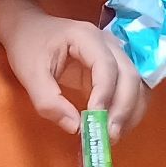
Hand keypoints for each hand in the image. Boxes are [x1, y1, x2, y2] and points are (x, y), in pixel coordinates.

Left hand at [2, 11, 147, 138]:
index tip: (94, 120)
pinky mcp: (114, 69)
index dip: (105, 94)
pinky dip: (127, 111)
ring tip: (112, 136)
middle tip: (109, 136)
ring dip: (130, 113)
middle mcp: (108, 43)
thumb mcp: (29, 74)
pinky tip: (114, 127)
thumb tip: (75, 127)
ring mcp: (115, 55)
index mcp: (86, 37)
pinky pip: (130, 90)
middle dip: (123, 108)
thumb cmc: (28, 47)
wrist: (28, 29)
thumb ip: (48, 101)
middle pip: (129, 75)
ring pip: (137, 84)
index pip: (106, 66)